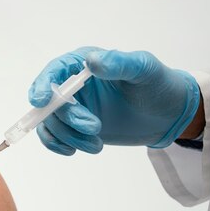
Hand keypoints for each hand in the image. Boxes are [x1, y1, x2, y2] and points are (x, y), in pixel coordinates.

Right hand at [28, 47, 201, 154]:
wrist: (168, 115)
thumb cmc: (158, 85)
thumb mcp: (143, 70)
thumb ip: (118, 63)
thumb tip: (91, 61)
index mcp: (84, 64)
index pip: (54, 71)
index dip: (43, 85)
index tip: (42, 102)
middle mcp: (72, 84)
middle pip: (50, 101)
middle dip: (67, 117)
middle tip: (95, 127)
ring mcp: (72, 107)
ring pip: (51, 122)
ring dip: (68, 135)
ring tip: (96, 144)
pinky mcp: (73, 127)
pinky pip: (52, 136)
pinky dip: (58, 144)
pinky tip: (75, 149)